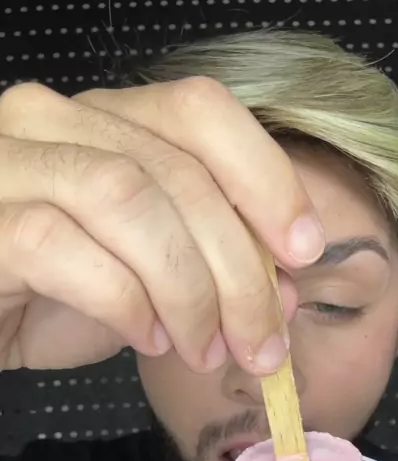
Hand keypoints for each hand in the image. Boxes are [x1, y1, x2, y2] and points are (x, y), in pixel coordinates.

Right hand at [0, 80, 323, 370]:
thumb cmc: (50, 295)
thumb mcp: (147, 279)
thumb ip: (208, 269)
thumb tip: (286, 290)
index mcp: (104, 119)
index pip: (200, 111)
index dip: (266, 177)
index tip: (305, 249)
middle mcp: (54, 121)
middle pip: (177, 171)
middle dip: (239, 268)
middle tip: (264, 341)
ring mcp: (11, 163)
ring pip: (127, 198)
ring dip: (188, 289)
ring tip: (204, 349)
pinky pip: (65, 249)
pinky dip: (124, 302)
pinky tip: (146, 339)